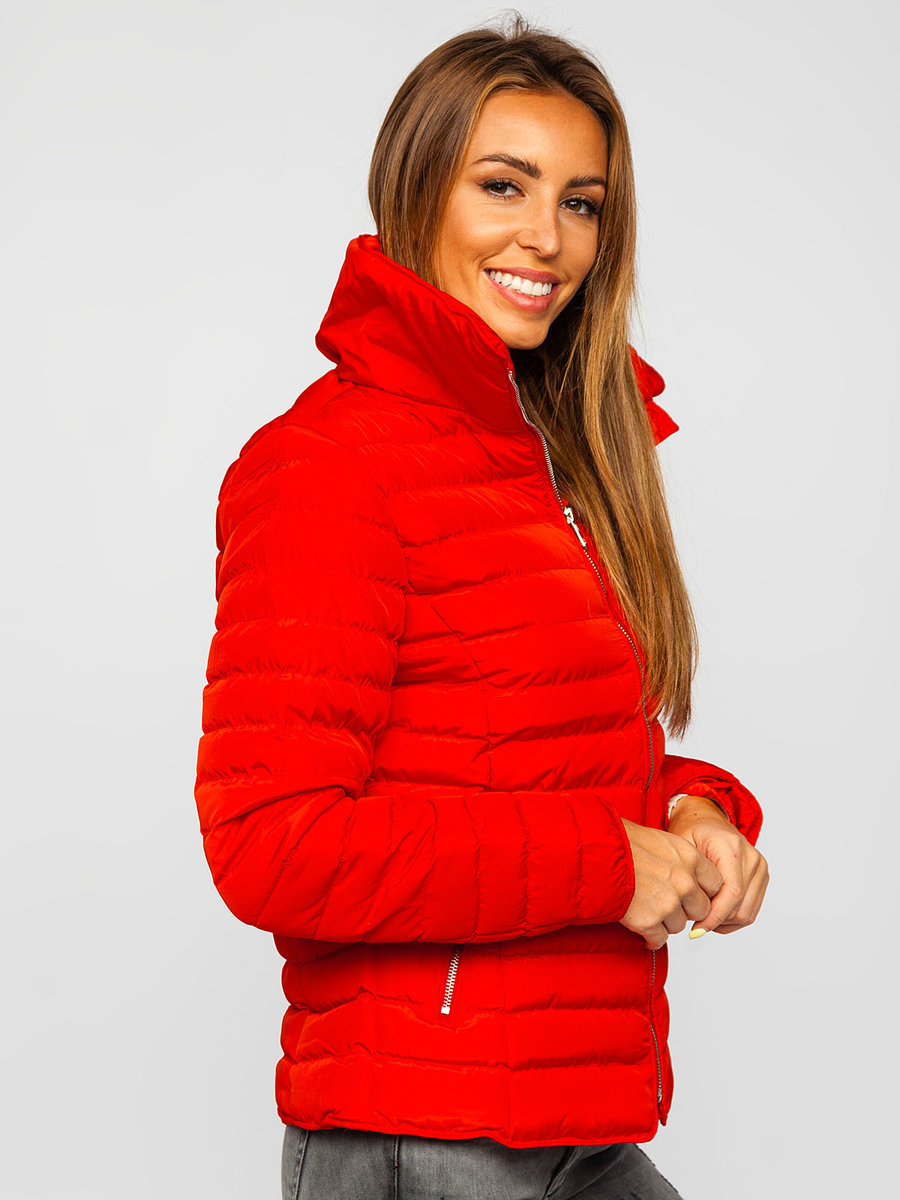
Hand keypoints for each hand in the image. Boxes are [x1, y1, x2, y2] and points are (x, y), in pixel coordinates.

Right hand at [618, 819, 723, 949]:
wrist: (593, 853)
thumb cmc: (621, 842)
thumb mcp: (660, 840)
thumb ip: (681, 859)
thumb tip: (692, 875)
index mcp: (689, 857)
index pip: (716, 883)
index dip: (702, 890)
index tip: (691, 893)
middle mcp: (684, 881)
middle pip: (701, 909)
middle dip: (686, 909)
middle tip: (667, 903)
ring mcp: (668, 903)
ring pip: (679, 925)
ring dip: (665, 921)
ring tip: (647, 908)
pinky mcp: (648, 921)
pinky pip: (659, 939)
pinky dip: (650, 937)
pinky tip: (641, 928)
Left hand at [666, 795, 768, 934]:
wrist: (706, 818)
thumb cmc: (690, 831)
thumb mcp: (681, 848)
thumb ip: (689, 877)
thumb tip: (693, 912)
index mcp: (732, 847)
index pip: (731, 892)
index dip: (714, 916)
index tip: (696, 930)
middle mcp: (751, 857)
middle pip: (740, 907)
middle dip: (716, 921)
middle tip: (694, 923)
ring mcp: (760, 867)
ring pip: (747, 913)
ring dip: (725, 922)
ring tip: (703, 917)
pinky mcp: (762, 876)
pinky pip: (751, 910)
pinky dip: (732, 918)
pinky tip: (714, 913)